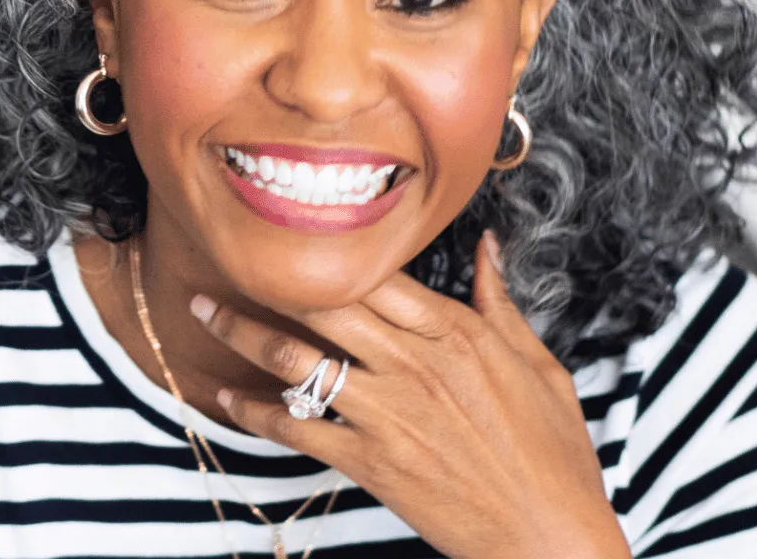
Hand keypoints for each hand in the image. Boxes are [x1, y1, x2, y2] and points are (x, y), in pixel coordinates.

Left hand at [190, 233, 631, 558]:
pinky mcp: (371, 461)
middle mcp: (414, 363)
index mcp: (455, 332)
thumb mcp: (538, 364)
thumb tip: (486, 245)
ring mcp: (388, 412)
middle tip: (224, 257)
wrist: (551, 537)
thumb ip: (500, 300)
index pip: (378, 272)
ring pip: (298, 358)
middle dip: (267, 277)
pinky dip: (255, 412)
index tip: (293, 229)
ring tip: (202, 310)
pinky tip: (226, 397)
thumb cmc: (553, 451)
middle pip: (324, 303)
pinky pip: (298, 428)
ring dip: (242, 331)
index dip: (330, 247)